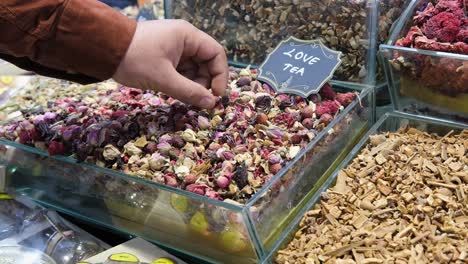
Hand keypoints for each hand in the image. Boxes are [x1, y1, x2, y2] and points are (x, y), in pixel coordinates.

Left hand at [113, 20, 228, 108]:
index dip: (220, 75)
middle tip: (197, 100)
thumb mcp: (163, 79)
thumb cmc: (134, 60)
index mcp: (188, 36)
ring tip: (182, 96)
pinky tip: (174, 91)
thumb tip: (211, 104)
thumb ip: (190, 92)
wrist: (102, 50)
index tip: (215, 96)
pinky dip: (182, 83)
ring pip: (194, 69)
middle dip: (204, 83)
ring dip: (192, 85)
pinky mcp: (165, 56)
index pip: (216, 54)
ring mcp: (174, 47)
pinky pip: (182, 71)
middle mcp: (184, 39)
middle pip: (206, 63)